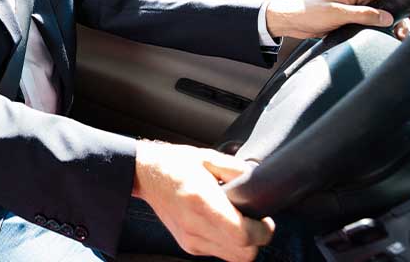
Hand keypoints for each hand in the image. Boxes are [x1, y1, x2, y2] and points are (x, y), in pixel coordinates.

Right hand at [132, 141, 274, 261]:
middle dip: (257, 239)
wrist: (145, 175)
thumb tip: (256, 180)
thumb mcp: (207, 157)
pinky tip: (223, 225)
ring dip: (243, 245)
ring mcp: (191, 239)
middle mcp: (195, 225)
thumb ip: (235, 169)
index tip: (265, 218)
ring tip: (240, 222)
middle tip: (256, 221)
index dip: (262, 230)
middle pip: (243, 254)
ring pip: (234, 258)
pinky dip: (228, 244)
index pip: (242, 234)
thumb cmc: (173, 163)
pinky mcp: (188, 245)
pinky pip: (220, 253)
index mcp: (202, 201)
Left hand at [266, 0, 409, 39]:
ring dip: (396, 23)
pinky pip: (374, 22)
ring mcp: (358, 8)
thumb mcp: (337, 13)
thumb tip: (389, 18)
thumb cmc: (310, 12)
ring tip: (404, 36)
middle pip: (392, 0)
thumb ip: (363, 14)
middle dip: (405, 12)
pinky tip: (391, 39)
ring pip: (385, 13)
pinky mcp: (354, 20)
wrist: (292, 21)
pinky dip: (384, 29)